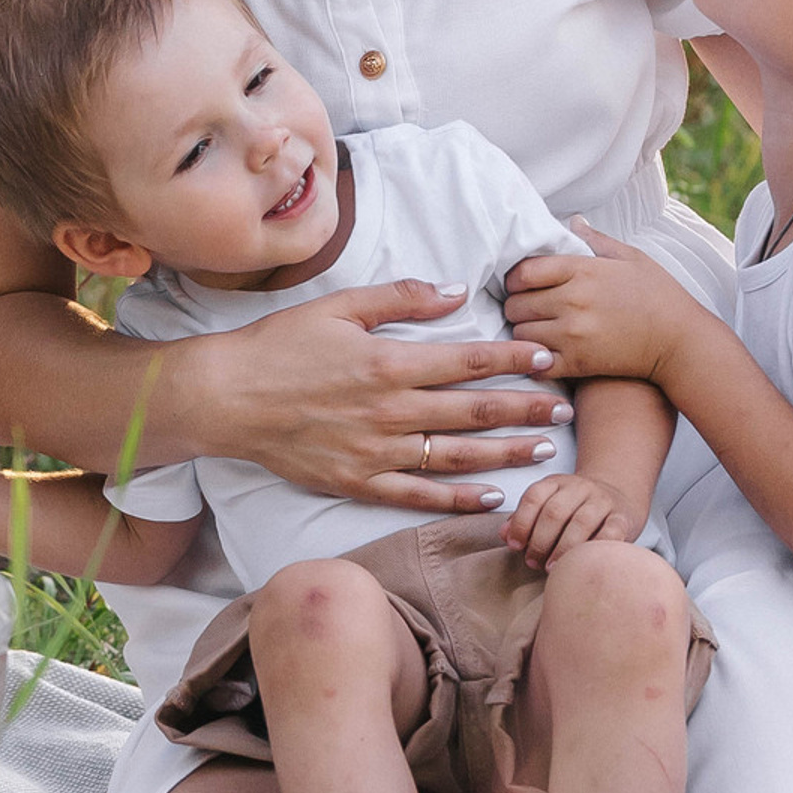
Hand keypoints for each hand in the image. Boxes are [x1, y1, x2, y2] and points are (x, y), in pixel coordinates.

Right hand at [194, 279, 570, 515]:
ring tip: (546, 449)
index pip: (469, 359)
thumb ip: (401, 297)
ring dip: (506, 453)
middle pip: (475, 410)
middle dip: (527, 407)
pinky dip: (458, 499)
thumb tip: (457, 293)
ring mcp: (376, 450)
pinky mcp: (358, 481)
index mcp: (388, 362)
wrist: (225, 398)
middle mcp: (390, 410)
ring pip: (457, 455)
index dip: (515, 357)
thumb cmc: (277, 347)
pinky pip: (418, 495)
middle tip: (566, 407)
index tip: (549, 356)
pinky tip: (491, 497)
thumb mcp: (337, 307)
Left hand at [502, 224, 696, 384]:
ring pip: (521, 333)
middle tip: (529, 310)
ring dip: (524, 333)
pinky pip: (536, 363)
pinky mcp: (579, 363)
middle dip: (518, 306)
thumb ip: (597, 240)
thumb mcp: (633, 258)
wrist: (682, 342)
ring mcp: (574, 334)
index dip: (515, 279)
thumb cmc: (659, 296)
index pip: (522, 272)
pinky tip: (545, 354)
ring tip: (538, 331)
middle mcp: (574, 300)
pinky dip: (534, 360)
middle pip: (516, 304)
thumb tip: (572, 221)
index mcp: (583, 270)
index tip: (522, 285)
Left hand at [502, 473, 636, 568]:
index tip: (514, 546)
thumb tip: (504, 534)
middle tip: (532, 562)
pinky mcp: (623, 517)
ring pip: (581, 522)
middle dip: (540, 540)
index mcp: (556, 483)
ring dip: (562, 548)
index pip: (534, 497)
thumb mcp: (547, 505)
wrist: (618, 495)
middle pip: (555, 512)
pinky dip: (595, 548)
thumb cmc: (574, 509)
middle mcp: (579, 487)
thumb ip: (525, 519)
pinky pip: (611, 532)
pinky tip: (583, 562)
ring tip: (552, 568)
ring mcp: (603, 501)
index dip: (521, 522)